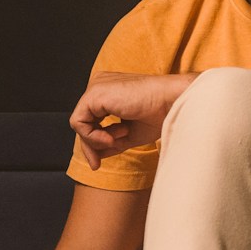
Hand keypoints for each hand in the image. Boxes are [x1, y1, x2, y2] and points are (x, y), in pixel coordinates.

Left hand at [70, 73, 194, 169]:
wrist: (171, 103)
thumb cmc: (159, 114)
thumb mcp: (130, 134)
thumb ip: (111, 142)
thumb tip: (95, 156)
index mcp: (109, 91)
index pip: (92, 119)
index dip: (94, 142)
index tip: (99, 162)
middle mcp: (100, 85)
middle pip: (84, 121)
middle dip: (90, 146)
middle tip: (97, 164)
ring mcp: (96, 87)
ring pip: (79, 123)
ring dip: (96, 140)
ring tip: (119, 138)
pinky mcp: (94, 94)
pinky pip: (79, 122)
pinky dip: (92, 137)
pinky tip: (111, 139)